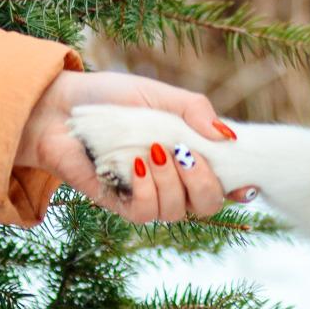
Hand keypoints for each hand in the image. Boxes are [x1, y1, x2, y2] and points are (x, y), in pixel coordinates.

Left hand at [17, 69, 241, 221]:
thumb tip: (227, 136)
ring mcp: (149, 194)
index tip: (246, 179)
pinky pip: (147, 213)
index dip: (243, 186)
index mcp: (191, 154)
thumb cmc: (112, 99)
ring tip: (152, 150)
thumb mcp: (160, 95)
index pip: (228, 180)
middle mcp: (175, 180)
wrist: (63, 108)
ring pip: (178, 210)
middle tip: (186, 154)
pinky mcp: (121, 205)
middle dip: (206, 183)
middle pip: (209, 204)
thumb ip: (195, 111)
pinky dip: (147, 188)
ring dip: (171, 181)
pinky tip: (136, 164)